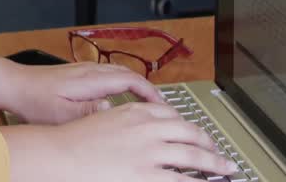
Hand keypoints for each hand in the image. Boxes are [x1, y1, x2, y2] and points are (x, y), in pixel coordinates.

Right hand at [1, 103, 239, 181]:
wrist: (60, 153)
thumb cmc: (74, 140)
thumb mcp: (104, 119)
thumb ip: (126, 122)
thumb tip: (139, 130)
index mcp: (137, 112)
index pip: (174, 115)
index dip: (190, 126)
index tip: (197, 133)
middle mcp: (148, 128)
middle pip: (190, 132)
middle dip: (209, 143)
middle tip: (219, 152)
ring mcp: (149, 152)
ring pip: (193, 156)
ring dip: (214, 163)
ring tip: (225, 168)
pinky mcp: (146, 174)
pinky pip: (180, 180)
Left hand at [7, 61, 164, 124]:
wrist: (15, 85)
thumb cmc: (33, 100)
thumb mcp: (60, 113)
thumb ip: (88, 112)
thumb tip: (112, 108)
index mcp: (90, 79)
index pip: (130, 80)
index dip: (150, 92)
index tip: (162, 105)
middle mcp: (90, 71)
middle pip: (128, 74)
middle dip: (148, 88)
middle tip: (160, 106)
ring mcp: (84, 70)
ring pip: (119, 72)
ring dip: (136, 84)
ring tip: (145, 102)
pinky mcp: (78, 73)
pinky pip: (108, 74)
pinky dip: (122, 83)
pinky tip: (120, 96)